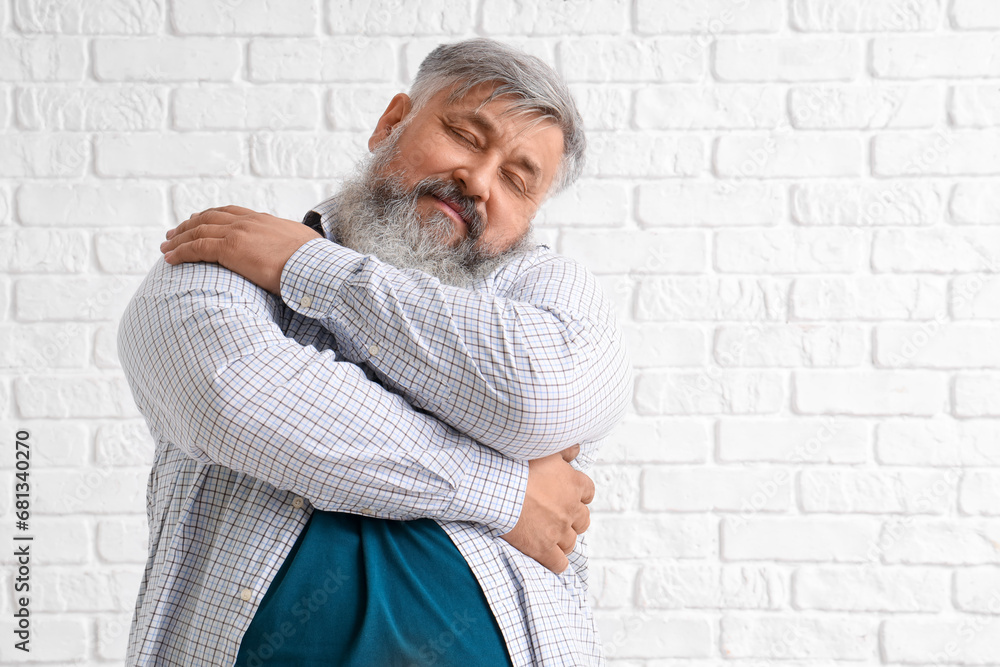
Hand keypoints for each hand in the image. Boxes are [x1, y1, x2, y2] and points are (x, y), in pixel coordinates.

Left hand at [159, 205, 321, 293]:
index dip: (211, 216)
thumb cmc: (314, 262)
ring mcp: (238, 233)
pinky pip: (196, 248)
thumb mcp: (304, 246)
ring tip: (166, 245)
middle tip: (175, 232)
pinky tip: (169, 258)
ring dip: (178, 238)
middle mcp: (248, 222)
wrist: (314, 265)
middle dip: (189, 224)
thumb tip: (301, 254)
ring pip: (198, 230)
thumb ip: (294, 245)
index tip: (199, 221)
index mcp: (264, 220)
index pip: (231, 212)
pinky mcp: (230, 248)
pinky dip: (180, 251)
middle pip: (209, 217)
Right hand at [500, 445, 594, 573]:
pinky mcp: (543, 549)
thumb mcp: (545, 451)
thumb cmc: (517, 466)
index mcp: (574, 484)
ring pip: (571, 542)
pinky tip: (551, 558)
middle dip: (574, 519)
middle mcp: (571, 509)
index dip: (580, 495)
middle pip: (583, 520)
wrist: (497, 487)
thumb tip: (576, 450)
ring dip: (564, 540)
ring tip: (553, 537)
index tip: (570, 496)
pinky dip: (557, 562)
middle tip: (559, 517)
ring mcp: (558, 531)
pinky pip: (559, 563)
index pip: (588, 492)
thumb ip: (564, 450)